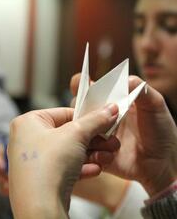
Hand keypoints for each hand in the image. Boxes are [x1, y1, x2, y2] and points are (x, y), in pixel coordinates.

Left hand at [8, 106, 118, 218]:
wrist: (40, 207)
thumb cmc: (49, 163)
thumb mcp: (76, 135)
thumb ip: (95, 120)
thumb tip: (110, 109)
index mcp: (27, 122)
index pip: (63, 113)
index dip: (86, 117)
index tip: (105, 120)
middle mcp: (26, 140)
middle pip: (67, 134)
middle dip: (93, 140)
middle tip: (111, 142)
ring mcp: (32, 160)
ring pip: (67, 152)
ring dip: (90, 155)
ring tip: (108, 157)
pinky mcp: (40, 178)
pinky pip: (62, 167)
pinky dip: (80, 167)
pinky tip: (96, 170)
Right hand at [71, 73, 176, 196]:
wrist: (163, 163)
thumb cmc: (161, 131)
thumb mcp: (156, 106)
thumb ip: (143, 90)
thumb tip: (127, 79)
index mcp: (112, 104)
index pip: (93, 91)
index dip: (83, 87)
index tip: (81, 84)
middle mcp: (101, 118)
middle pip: (80, 109)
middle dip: (79, 109)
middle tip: (88, 113)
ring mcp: (97, 136)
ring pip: (79, 130)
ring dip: (83, 132)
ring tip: (101, 137)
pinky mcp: (96, 153)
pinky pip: (85, 151)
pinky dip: (91, 151)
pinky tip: (106, 154)